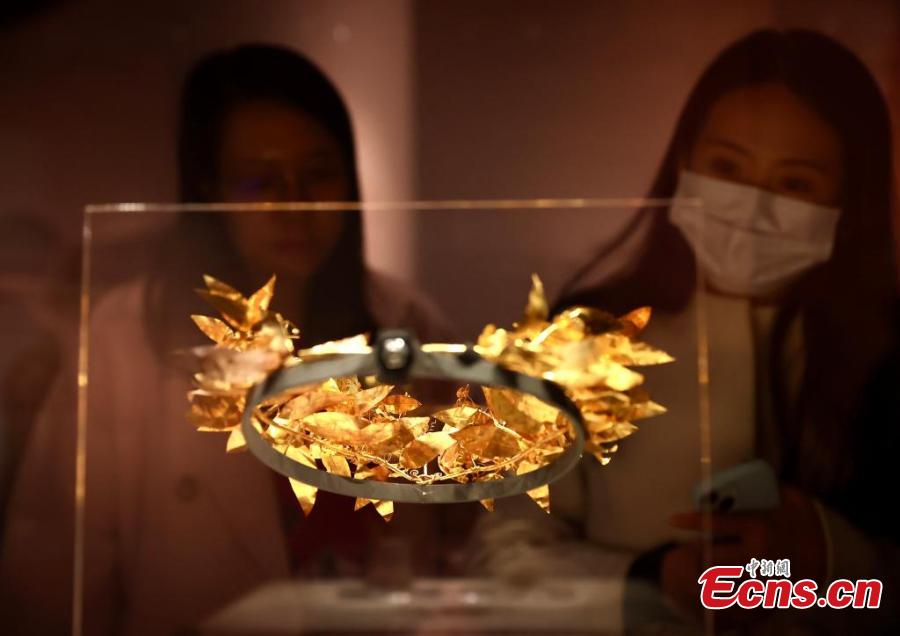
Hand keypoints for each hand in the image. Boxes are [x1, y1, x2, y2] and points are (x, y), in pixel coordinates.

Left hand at [660, 487, 825, 624]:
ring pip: (721, 578)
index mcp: (759, 526)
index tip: (673, 520)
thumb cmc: (803, 520)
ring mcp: (762, 575)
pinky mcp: (767, 592)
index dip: (691, 521)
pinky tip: (718, 590)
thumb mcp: (788, 497)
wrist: (830, 553)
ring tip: (703, 568)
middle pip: (712, 556)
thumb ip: (764, 485)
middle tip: (693, 550)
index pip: (716, 523)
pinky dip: (725, 593)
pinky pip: (737, 596)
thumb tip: (738, 472)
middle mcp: (757, 553)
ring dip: (708, 573)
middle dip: (698, 553)